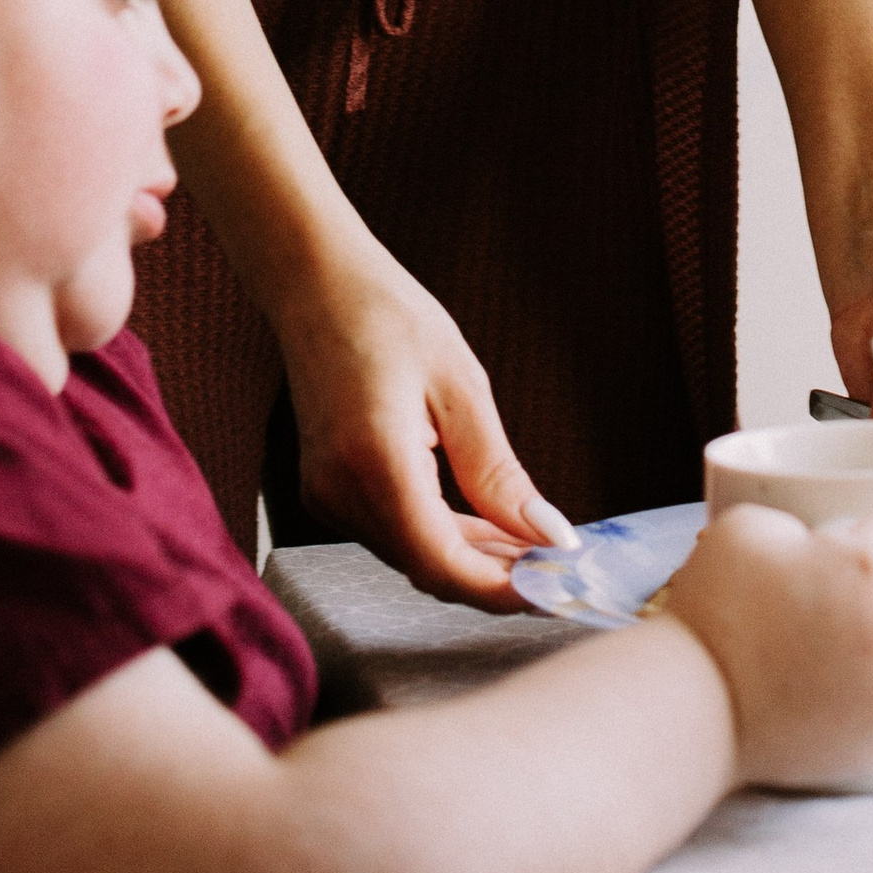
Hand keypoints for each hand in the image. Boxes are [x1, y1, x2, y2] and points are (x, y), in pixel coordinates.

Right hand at [276, 240, 577, 609]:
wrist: (317, 284)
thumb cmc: (389, 317)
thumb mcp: (461, 387)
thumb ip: (499, 473)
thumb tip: (547, 534)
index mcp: (374, 462)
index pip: (440, 563)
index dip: (499, 589)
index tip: (552, 587)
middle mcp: (340, 492)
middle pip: (426, 568)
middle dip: (493, 577)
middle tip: (554, 566)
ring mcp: (326, 496)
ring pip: (410, 556)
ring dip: (469, 559)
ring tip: (528, 544)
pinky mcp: (326, 491)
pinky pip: (391, 533)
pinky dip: (437, 536)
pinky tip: (479, 523)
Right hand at [662, 506, 872, 788]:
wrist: (695, 702)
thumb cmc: (715, 610)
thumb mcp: (750, 527)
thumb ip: (801, 522)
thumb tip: (819, 544)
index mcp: (872, 567)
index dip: (870, 542)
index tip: (842, 556)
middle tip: (846, 600)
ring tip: (872, 647)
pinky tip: (872, 689)